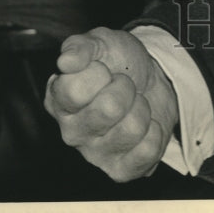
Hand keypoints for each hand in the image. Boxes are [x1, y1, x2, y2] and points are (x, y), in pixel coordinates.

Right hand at [44, 26, 178, 181]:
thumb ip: (81, 46)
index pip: (74, 89)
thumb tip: (65, 61)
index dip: (98, 72)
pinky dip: (155, 131)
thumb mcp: (102, 41)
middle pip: (109, 109)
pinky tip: (145, 126)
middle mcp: (71, 131)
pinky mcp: (120, 170)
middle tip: (124, 86)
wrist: (153, 78)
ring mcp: (95, 154)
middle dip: (127, 88)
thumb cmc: (120, 61)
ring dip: (142, 108)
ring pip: (133, 128)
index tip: (104, 69)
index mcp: (58, 99)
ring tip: (134, 104)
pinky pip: (147, 151)